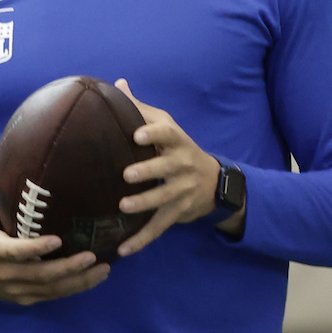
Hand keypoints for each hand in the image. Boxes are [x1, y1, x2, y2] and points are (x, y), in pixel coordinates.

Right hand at [0, 151, 109, 305]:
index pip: (15, 252)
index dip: (36, 249)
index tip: (58, 240)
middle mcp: (4, 273)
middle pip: (39, 275)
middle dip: (68, 269)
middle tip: (94, 256)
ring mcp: (15, 289)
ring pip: (50, 290)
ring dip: (78, 282)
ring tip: (104, 269)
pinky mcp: (24, 298)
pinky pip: (51, 296)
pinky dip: (73, 289)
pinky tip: (94, 278)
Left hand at [112, 79, 238, 256]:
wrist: (214, 181)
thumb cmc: (178, 149)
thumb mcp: (166, 126)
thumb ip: (141, 108)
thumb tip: (117, 83)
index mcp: (176, 141)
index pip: (167, 133)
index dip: (153, 132)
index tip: (136, 134)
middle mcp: (182, 165)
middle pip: (166, 167)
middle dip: (148, 171)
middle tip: (126, 174)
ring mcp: (182, 191)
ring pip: (163, 199)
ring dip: (144, 204)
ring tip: (124, 207)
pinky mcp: (178, 213)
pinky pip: (159, 227)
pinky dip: (142, 240)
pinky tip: (123, 249)